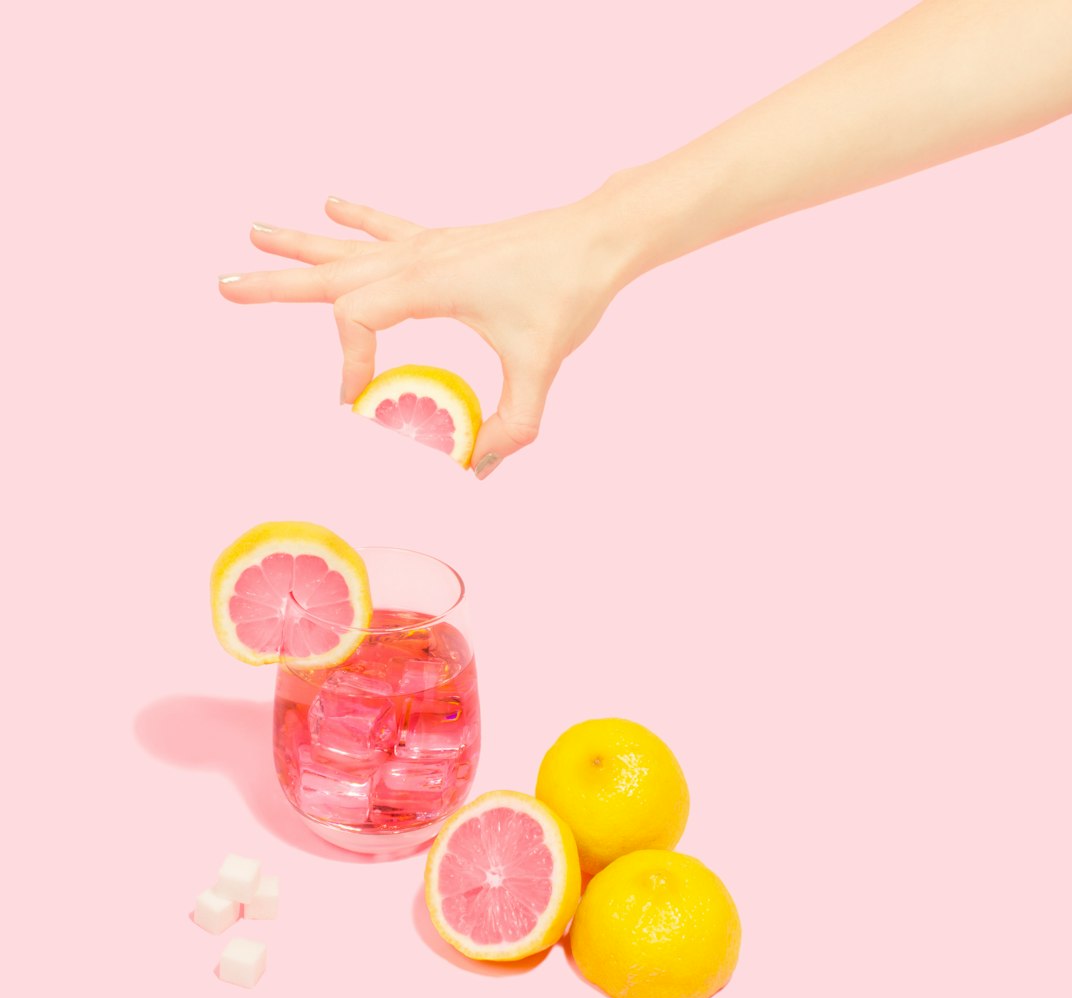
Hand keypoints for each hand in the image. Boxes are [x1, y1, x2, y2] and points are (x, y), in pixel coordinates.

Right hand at [219, 193, 625, 477]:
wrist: (598, 237)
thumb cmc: (568, 291)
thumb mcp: (539, 369)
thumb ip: (510, 427)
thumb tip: (478, 471)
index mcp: (429, 282)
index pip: (358, 320)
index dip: (348, 363)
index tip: (358, 402)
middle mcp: (418, 256)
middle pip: (330, 273)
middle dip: (276, 285)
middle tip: (223, 287)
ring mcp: (429, 243)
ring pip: (349, 245)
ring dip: (301, 244)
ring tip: (254, 233)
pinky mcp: (446, 240)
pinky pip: (389, 227)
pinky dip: (358, 218)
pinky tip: (332, 204)